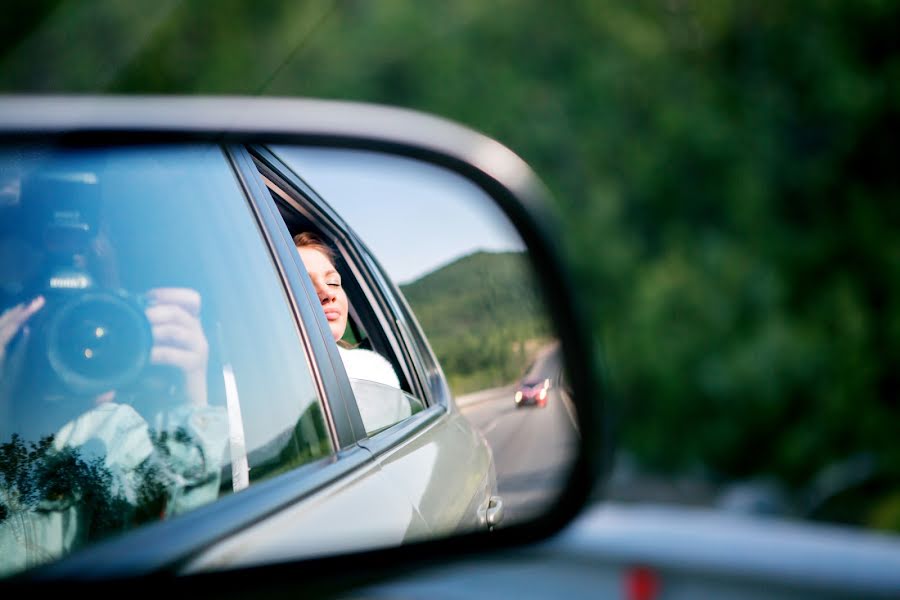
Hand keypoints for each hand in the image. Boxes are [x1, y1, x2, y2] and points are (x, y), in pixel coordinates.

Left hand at [0, 296, 43, 371]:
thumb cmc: (1, 387)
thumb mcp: (9, 370)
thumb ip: (18, 349)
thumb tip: (25, 330)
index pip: (13, 323)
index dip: (27, 311)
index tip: (40, 301)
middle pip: (3, 320)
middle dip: (18, 310)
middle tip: (35, 302)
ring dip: (9, 315)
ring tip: (23, 309)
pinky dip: (3, 324)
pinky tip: (7, 324)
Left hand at [145, 288, 208, 406]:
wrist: (181, 403)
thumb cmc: (164, 373)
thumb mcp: (154, 347)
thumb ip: (144, 334)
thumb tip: (125, 315)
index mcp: (190, 324)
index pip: (192, 299)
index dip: (172, 293)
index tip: (149, 296)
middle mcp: (197, 333)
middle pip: (180, 311)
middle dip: (156, 311)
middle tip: (137, 318)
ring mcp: (198, 349)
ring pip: (178, 330)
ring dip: (155, 331)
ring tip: (139, 337)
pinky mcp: (195, 366)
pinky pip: (175, 355)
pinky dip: (157, 353)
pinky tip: (145, 357)